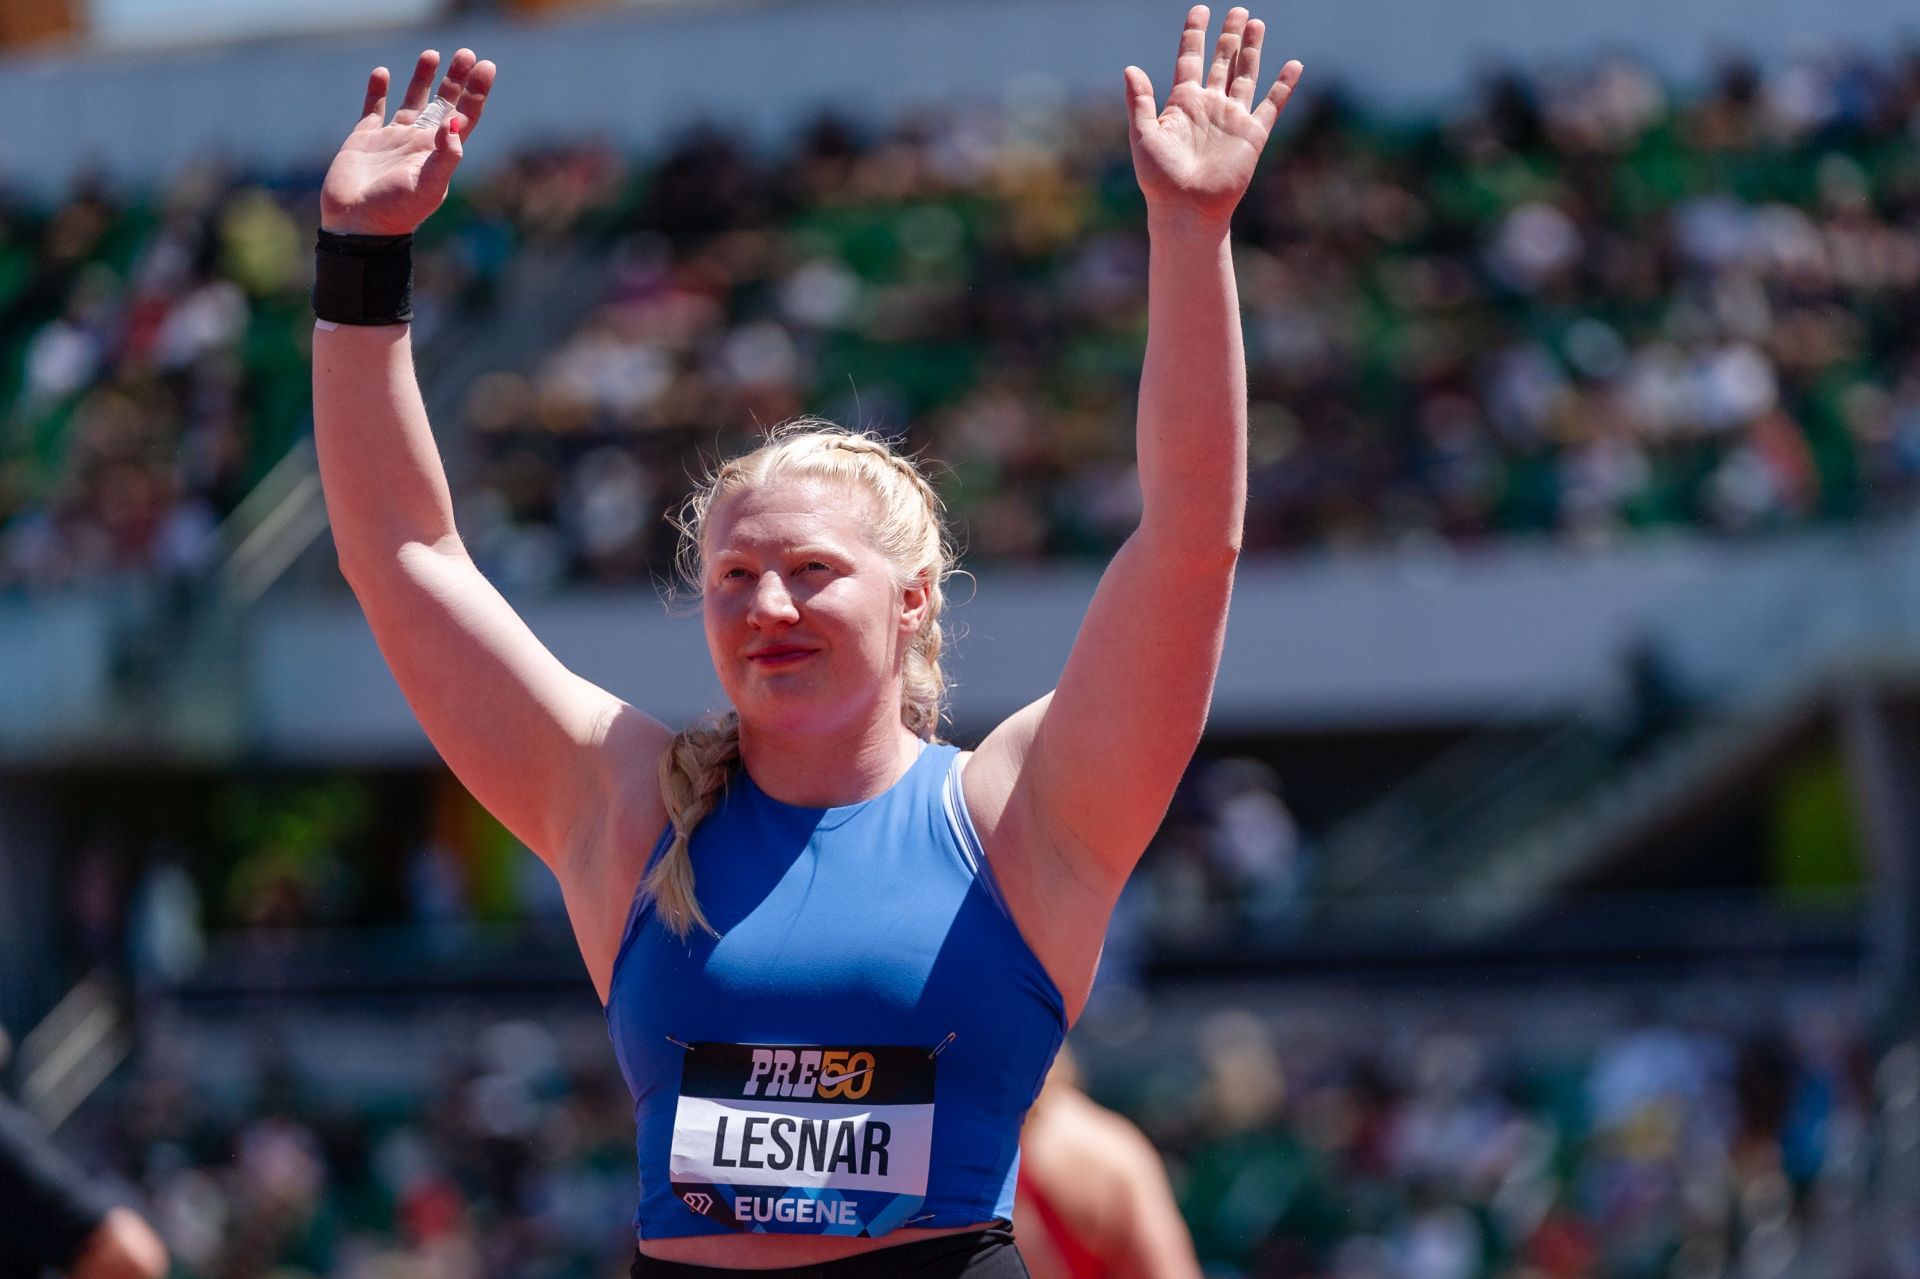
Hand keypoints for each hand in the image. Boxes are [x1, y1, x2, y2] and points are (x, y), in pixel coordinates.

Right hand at [320, 48, 496, 235]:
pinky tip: (383, 72)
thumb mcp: (429, 185)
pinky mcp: (364, 139)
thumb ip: (446, 155)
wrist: (358, 226)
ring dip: (422, 79)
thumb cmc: (397, 211)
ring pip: (412, 102)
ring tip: (432, 53)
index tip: (486, 67)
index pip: (463, 116)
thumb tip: (455, 121)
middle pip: (443, 104)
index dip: (476, 93)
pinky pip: (373, 109)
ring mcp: (392, 140)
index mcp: (438, 153)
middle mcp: (419, 143)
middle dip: (456, 80)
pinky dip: (377, 90)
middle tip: (466, 54)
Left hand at [1124, 6, 1301, 228]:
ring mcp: (1232, 118)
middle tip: (1238, 11)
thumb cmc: (1160, 179)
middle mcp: (1210, 106)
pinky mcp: (1253, 134)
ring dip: (1252, 50)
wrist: (1187, 210)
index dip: (1195, 34)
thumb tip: (1131, 69)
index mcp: (1182, 102)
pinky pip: (1272, 104)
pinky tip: (1294, 65)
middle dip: (1230, 36)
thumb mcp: (1143, 136)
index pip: (1190, 58)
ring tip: (1257, 24)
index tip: (1200, 10)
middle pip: (1222, 61)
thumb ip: (1140, 102)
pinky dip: (1284, 85)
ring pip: (1246, 75)